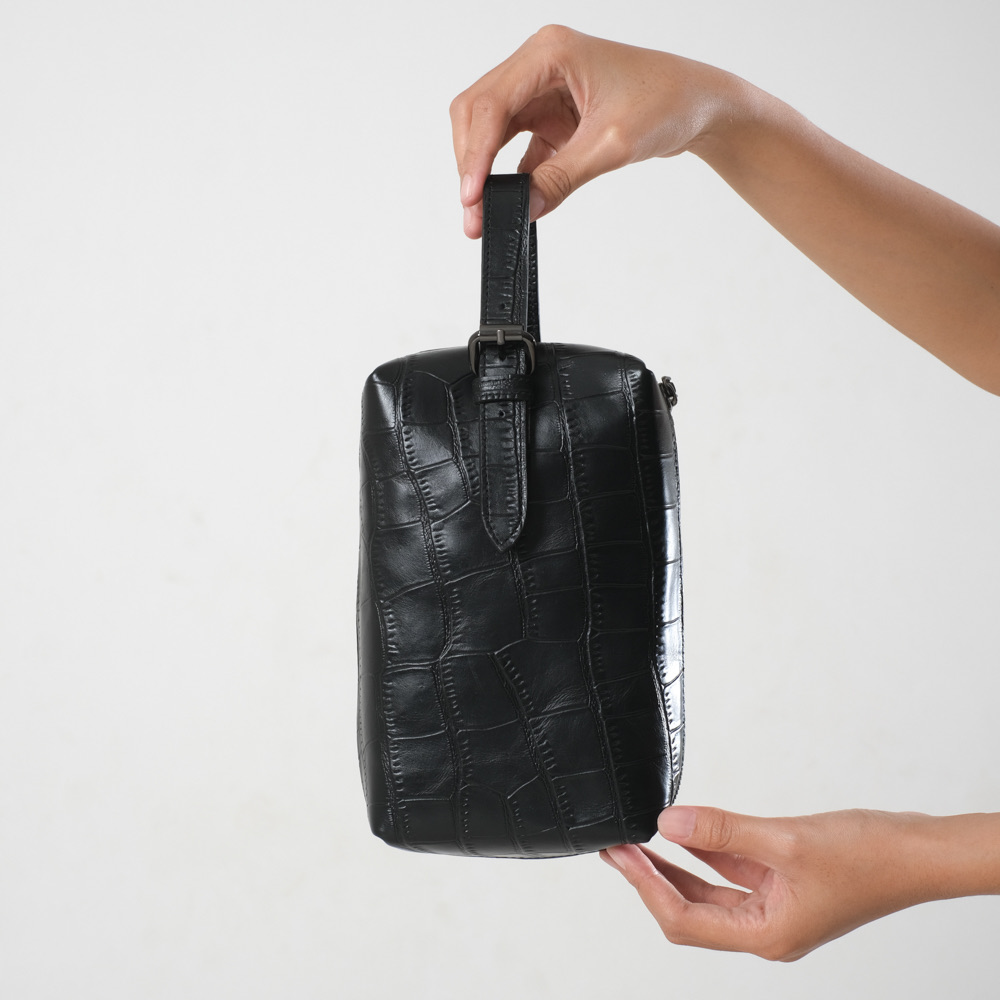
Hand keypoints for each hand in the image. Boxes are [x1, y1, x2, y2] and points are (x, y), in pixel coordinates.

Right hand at [451, 27, 999, 390]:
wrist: (731, 109)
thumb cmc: (690, 108)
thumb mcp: (621, 145)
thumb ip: (564, 176)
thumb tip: (521, 209)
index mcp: (555, 52)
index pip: (484, 100)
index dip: (468, 155)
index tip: (472, 205)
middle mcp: (551, 68)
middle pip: (479, 115)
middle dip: (470, 169)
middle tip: (474, 224)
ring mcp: (558, 96)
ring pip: (499, 135)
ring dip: (491, 180)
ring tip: (491, 228)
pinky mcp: (570, 123)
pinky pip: (527, 151)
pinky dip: (517, 182)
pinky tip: (519, 213)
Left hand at [601, 806, 999, 960]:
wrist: (917, 852)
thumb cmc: (867, 857)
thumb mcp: (784, 840)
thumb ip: (722, 832)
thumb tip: (667, 824)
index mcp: (766, 936)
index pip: (685, 919)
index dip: (647, 887)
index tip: (621, 856)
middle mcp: (764, 929)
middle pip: (690, 910)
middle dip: (650, 878)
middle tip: (617, 848)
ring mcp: (773, 907)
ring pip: (708, 892)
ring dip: (673, 867)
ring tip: (637, 842)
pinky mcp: (781, 884)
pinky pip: (730, 874)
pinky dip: (704, 855)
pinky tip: (683, 834)